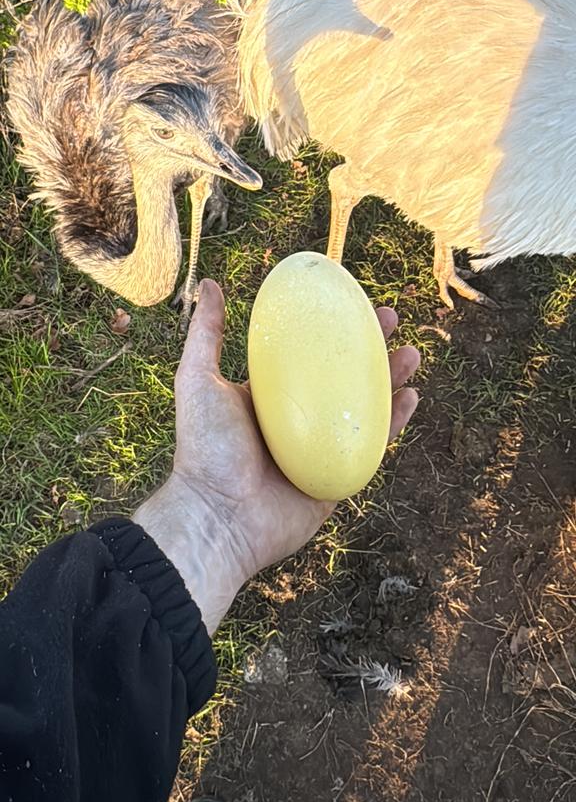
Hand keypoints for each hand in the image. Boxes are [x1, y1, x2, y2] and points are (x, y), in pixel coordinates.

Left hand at [135, 280, 418, 634]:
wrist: (218, 517)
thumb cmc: (204, 449)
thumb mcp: (198, 380)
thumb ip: (206, 335)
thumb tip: (209, 284)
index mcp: (269, 397)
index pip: (306, 355)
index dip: (331, 329)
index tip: (351, 302)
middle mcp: (298, 421)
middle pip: (342, 377)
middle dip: (369, 348)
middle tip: (390, 320)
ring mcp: (320, 450)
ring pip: (365, 408)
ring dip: (390, 380)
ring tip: (411, 353)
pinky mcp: (338, 478)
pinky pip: (374, 448)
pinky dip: (395, 424)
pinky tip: (411, 398)